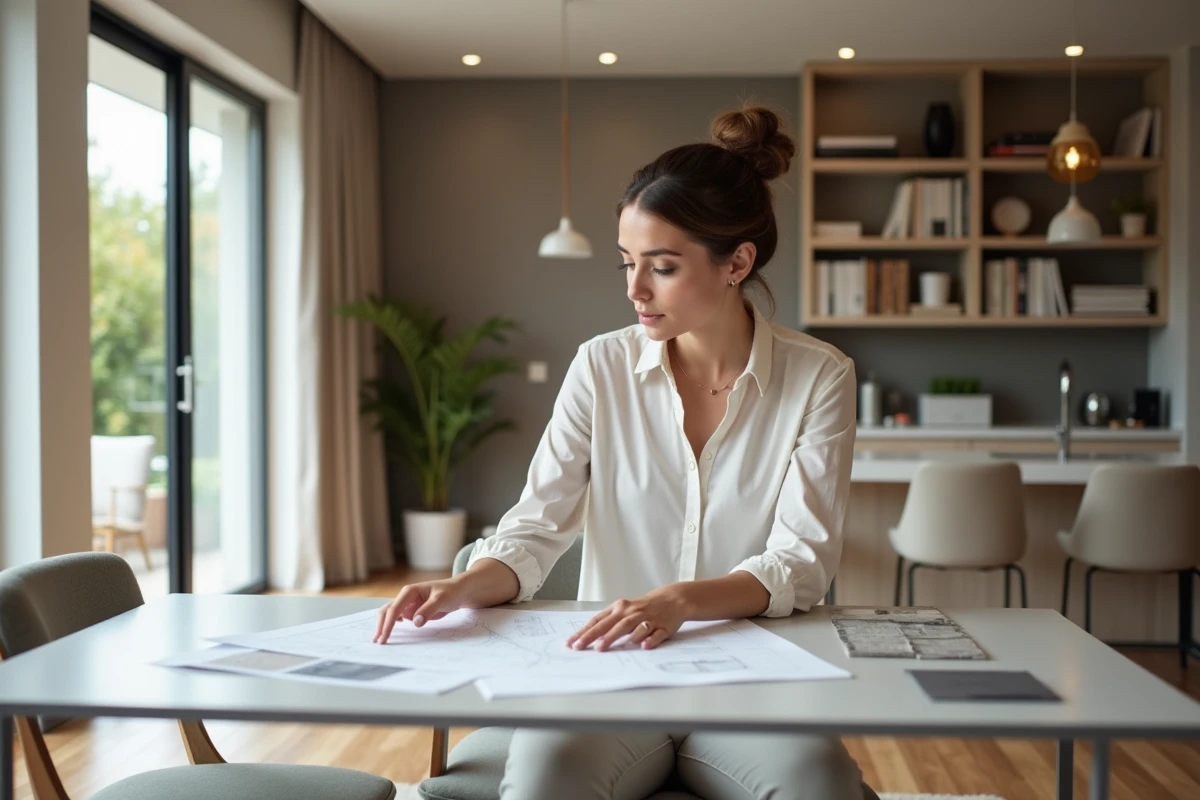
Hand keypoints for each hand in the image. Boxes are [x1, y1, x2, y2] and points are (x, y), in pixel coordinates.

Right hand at [373, 578, 467, 642]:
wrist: (459, 592)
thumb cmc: (450, 592)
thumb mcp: (442, 599)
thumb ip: (428, 610)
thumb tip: (415, 622)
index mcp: (409, 591)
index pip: (394, 609)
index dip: (388, 624)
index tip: (384, 637)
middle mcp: (405, 597)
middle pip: (387, 611)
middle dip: (381, 626)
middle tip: (377, 641)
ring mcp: (408, 605)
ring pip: (390, 615)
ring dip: (384, 626)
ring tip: (380, 640)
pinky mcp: (412, 611)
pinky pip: (398, 619)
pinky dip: (392, 626)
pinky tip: (390, 633)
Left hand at [566, 586, 689, 651]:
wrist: (673, 599)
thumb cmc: (645, 607)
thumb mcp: (625, 609)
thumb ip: (610, 621)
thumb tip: (590, 636)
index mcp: (620, 608)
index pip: (598, 620)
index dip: (584, 631)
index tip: (571, 642)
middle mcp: (631, 612)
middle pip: (609, 624)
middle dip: (592, 635)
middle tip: (579, 646)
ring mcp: (647, 618)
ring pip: (628, 627)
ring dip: (614, 637)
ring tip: (601, 647)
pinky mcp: (662, 626)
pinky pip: (655, 634)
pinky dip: (649, 640)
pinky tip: (643, 646)